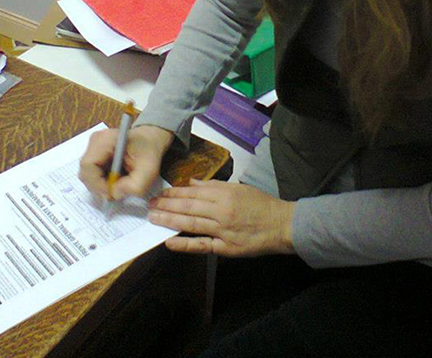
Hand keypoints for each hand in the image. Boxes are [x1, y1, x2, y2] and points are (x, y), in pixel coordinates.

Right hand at [79, 125, 173, 199]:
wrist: (150, 140)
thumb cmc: (148, 151)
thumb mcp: (149, 171)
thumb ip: (135, 186)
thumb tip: (115, 194)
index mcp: (106, 139)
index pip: (88, 165)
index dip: (97, 184)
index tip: (111, 193)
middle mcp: (95, 141)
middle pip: (85, 172)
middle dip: (99, 187)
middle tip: (116, 192)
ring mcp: (93, 147)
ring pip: (87, 175)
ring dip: (101, 185)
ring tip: (118, 184)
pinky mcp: (94, 154)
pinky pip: (91, 174)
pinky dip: (102, 181)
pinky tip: (115, 179)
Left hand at [148, 179, 294, 256]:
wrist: (282, 225)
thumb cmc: (262, 205)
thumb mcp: (239, 188)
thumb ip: (214, 186)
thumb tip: (192, 183)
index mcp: (225, 194)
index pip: (193, 193)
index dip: (174, 193)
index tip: (160, 193)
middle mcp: (221, 211)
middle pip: (188, 207)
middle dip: (166, 205)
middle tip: (149, 204)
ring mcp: (223, 230)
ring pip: (191, 224)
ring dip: (169, 220)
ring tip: (153, 218)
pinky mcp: (226, 248)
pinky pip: (202, 246)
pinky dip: (185, 244)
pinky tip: (169, 242)